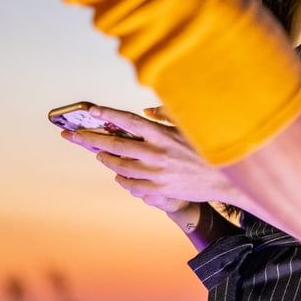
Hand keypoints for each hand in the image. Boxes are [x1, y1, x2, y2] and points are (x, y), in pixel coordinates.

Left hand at [59, 104, 245, 211]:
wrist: (225, 180)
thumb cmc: (208, 149)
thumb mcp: (190, 127)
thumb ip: (166, 116)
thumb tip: (144, 112)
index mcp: (162, 134)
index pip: (128, 120)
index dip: (107, 114)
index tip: (91, 110)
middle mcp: (156, 153)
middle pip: (115, 145)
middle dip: (91, 139)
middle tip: (74, 135)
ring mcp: (156, 173)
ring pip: (119, 166)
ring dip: (106, 159)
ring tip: (99, 153)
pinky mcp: (159, 190)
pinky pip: (131, 185)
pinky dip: (122, 178)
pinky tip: (119, 174)